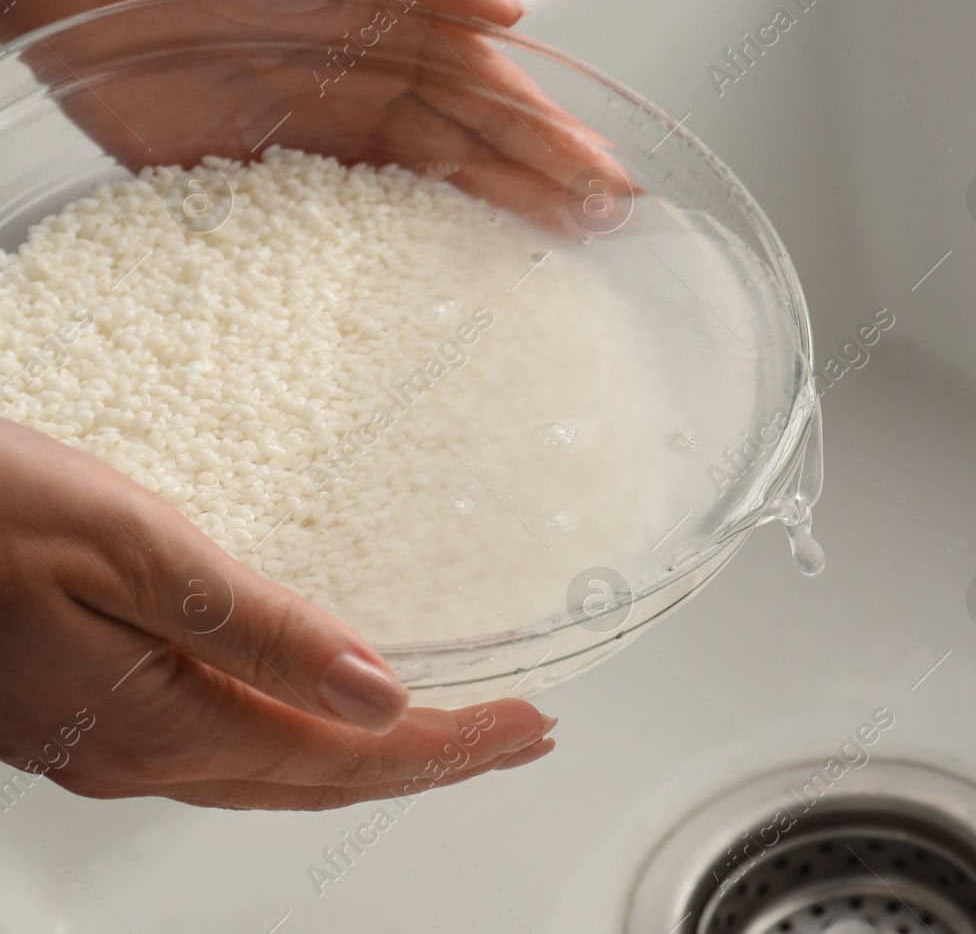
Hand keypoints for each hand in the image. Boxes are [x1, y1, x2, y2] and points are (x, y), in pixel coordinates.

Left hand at [0, 0, 625, 225]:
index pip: (488, 88)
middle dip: (536, 190)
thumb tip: (507, 14)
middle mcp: (358, 80)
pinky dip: (370, 260)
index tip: (605, 175)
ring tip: (543, 262)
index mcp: (389, 16)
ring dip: (477, 228)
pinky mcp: (239, 176)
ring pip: (409, 194)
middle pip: (463, 149)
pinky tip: (422, 286)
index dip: (549, 132)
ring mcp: (305, 135)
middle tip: (599, 233)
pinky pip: (317, 227)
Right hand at [0, 418, 557, 810]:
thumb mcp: (140, 551)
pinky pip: (232, 751)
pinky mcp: (89, 716)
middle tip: (523, 735)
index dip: (452, 746)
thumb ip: (265, 632)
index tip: (531, 725)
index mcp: (164, 721)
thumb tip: (382, 694)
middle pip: (326, 779)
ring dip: (379, 755)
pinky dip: (309, 741)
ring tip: (459, 730)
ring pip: (280, 773)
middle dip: (437, 760)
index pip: (350, 756)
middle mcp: (141, 755)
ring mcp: (109, 746)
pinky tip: (332, 716)